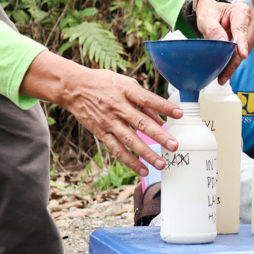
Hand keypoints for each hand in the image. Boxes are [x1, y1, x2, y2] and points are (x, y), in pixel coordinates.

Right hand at [20, 51, 180, 175]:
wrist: (73, 88)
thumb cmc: (104, 83)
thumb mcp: (125, 83)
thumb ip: (143, 101)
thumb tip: (162, 119)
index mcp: (126, 90)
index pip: (148, 99)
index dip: (164, 106)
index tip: (180, 114)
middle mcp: (118, 106)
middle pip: (141, 123)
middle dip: (159, 136)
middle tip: (174, 146)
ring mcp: (109, 121)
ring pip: (130, 140)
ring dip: (147, 153)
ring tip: (161, 164)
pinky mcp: (101, 132)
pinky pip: (117, 149)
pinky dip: (130, 161)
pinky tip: (143, 169)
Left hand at [194, 0, 253, 82]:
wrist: (214, 13)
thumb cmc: (211, 13)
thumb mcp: (206, 17)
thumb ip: (213, 29)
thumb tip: (222, 42)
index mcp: (242, 11)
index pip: (241, 29)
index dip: (242, 43)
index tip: (242, 54)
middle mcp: (251, 21)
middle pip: (245, 44)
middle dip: (234, 60)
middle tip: (223, 75)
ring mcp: (252, 32)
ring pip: (245, 52)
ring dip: (233, 64)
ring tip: (222, 76)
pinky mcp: (250, 42)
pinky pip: (242, 55)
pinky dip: (234, 63)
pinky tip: (226, 72)